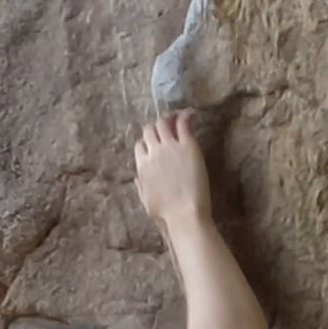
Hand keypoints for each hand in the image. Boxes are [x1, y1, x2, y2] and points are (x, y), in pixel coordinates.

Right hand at [133, 110, 213, 241]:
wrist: (185, 213)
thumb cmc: (166, 214)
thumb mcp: (146, 201)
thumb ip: (140, 186)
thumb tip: (137, 178)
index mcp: (142, 166)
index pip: (140, 145)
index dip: (146, 143)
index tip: (154, 145)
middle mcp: (153, 152)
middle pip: (149, 130)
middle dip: (156, 128)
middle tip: (166, 128)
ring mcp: (170, 146)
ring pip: (163, 122)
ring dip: (168, 118)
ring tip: (177, 117)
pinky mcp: (187, 145)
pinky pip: (183, 123)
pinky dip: (185, 115)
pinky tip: (191, 114)